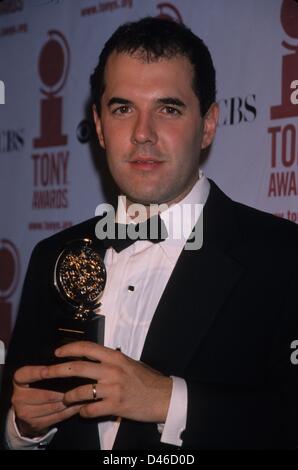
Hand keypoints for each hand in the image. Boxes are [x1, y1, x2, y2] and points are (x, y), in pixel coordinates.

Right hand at [12, 365, 81, 437]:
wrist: (27, 409)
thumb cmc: (38, 385)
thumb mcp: (38, 374)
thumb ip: (50, 369)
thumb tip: (70, 363)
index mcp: (19, 380)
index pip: (28, 374)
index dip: (40, 372)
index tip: (55, 369)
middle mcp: (18, 397)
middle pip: (46, 395)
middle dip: (65, 392)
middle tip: (82, 386)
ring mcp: (25, 413)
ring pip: (54, 407)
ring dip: (71, 402)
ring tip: (84, 396)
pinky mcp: (35, 424)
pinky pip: (57, 417)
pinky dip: (71, 411)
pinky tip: (80, 405)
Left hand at [41, 341, 172, 422]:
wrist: (164, 396)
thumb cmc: (147, 379)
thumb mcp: (129, 363)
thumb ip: (111, 360)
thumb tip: (92, 358)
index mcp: (115, 357)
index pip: (87, 348)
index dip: (69, 349)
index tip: (57, 352)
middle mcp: (112, 370)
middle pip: (77, 368)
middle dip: (56, 370)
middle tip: (44, 372)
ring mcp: (113, 388)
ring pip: (80, 391)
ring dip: (68, 396)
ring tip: (65, 398)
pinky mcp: (115, 405)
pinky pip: (91, 409)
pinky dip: (83, 411)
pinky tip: (84, 411)